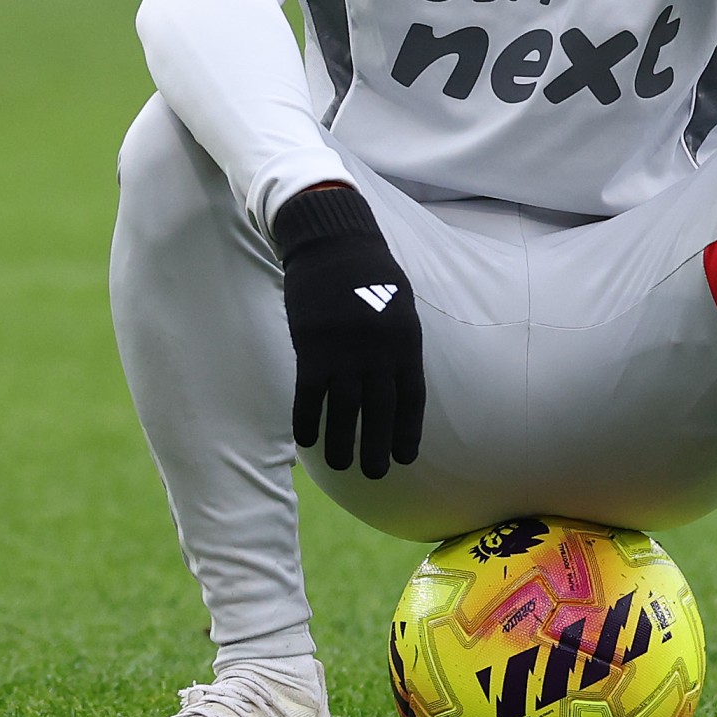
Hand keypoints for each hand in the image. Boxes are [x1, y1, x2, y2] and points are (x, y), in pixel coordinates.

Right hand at [272, 183, 424, 478]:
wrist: (333, 242)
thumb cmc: (369, 271)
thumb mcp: (399, 303)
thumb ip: (399, 341)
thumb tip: (397, 376)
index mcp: (405, 341)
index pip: (410, 398)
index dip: (407, 430)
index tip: (404, 456)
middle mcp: (378, 352)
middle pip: (379, 410)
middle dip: (377, 446)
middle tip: (375, 474)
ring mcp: (345, 352)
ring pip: (344, 409)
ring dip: (342, 441)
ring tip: (343, 465)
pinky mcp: (312, 347)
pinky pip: (310, 394)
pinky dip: (307, 419)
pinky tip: (306, 440)